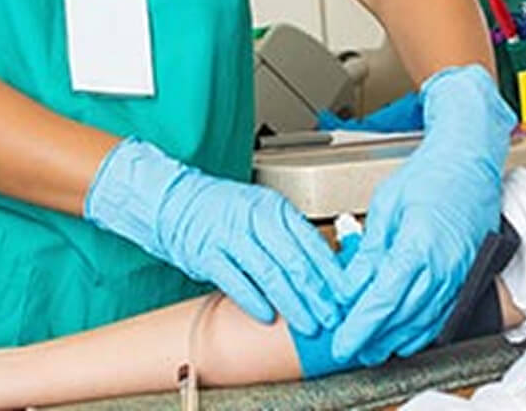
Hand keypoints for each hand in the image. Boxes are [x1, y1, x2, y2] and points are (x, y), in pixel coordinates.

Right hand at [86, 138, 349, 333]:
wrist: (177, 201)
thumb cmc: (225, 211)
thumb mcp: (263, 213)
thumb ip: (290, 237)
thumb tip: (326, 270)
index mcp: (274, 208)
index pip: (311, 242)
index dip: (331, 272)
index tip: (348, 294)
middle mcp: (254, 218)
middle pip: (294, 260)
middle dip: (318, 293)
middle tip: (334, 316)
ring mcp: (230, 235)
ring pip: (269, 273)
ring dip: (292, 303)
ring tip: (308, 324)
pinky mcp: (207, 253)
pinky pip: (235, 280)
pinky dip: (253, 300)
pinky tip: (267, 317)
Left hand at [332, 66, 513, 364]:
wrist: (470, 159)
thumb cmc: (430, 173)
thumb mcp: (386, 205)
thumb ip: (369, 251)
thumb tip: (349, 287)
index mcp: (418, 246)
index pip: (382, 302)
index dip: (359, 328)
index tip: (341, 343)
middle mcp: (443, 267)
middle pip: (402, 320)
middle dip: (374, 340)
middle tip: (350, 349)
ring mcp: (459, 274)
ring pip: (425, 323)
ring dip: (397, 339)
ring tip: (372, 347)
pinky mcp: (468, 276)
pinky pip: (444, 314)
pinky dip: (422, 329)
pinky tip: (405, 333)